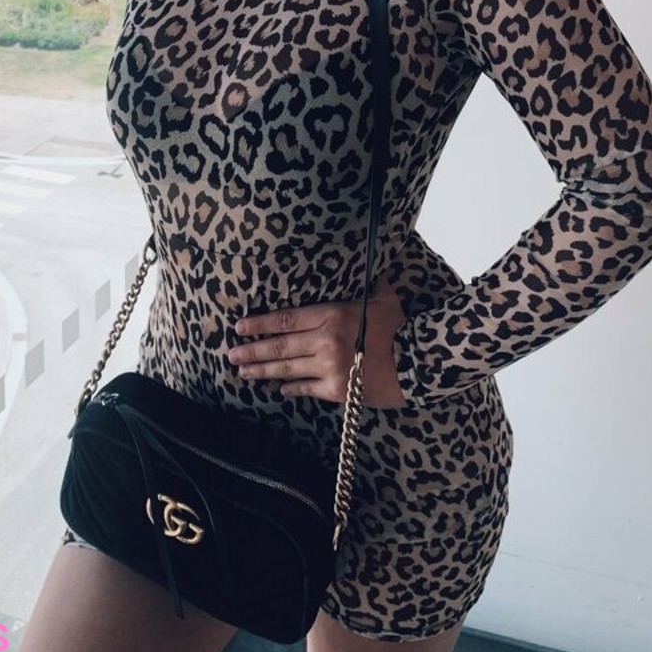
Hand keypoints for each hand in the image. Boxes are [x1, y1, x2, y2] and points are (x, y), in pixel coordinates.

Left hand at [227, 274, 405, 407]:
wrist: (420, 362)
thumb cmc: (402, 327)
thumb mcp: (385, 298)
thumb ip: (371, 282)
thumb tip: (373, 262)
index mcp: (333, 314)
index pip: (287, 318)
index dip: (261, 323)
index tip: (240, 326)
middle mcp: (325, 339)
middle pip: (280, 345)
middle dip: (252, 349)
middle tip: (231, 353)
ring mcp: (330, 367)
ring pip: (287, 369)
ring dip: (263, 370)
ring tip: (242, 372)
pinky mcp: (338, 390)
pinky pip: (307, 389)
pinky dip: (292, 388)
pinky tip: (279, 389)